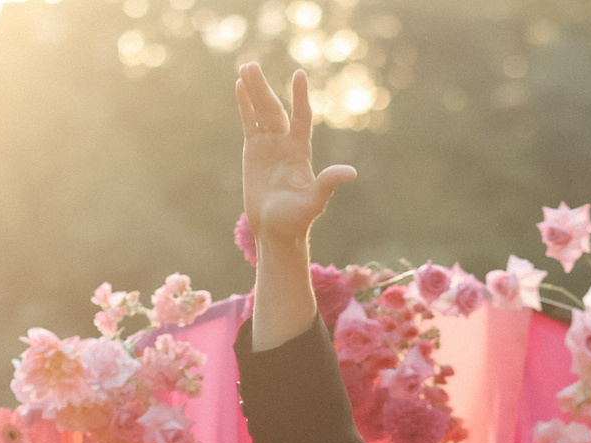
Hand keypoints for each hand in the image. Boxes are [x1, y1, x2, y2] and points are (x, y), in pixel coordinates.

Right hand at [237, 62, 354, 252]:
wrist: (276, 231)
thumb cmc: (296, 219)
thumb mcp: (314, 201)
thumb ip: (328, 183)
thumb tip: (350, 173)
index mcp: (300, 151)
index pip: (301, 116)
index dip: (299, 97)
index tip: (298, 75)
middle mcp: (285, 143)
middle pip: (274, 109)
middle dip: (263, 88)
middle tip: (252, 65)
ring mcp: (269, 146)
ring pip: (261, 112)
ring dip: (254, 91)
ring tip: (245, 67)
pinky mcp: (253, 152)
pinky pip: (249, 123)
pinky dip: (245, 106)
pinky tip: (240, 87)